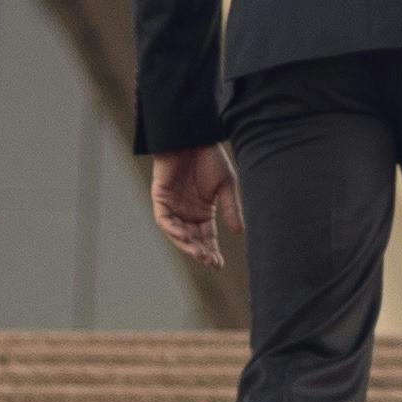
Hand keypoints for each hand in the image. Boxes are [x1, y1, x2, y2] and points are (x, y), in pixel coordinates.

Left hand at [147, 146, 238, 269]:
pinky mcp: (161, 198)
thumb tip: (240, 232)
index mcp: (203, 211)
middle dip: (201, 252)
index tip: (219, 265)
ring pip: (177, 233)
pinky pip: (164, 219)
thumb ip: (230, 208)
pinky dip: (173, 229)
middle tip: (210, 262)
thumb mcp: (226, 185)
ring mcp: (173, 206)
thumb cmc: (210, 157)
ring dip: (187, 245)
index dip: (212, 251)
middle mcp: (187, 212)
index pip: (207, 238)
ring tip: (199, 253)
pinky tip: (185, 237)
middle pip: (193, 239)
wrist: (193, 137)